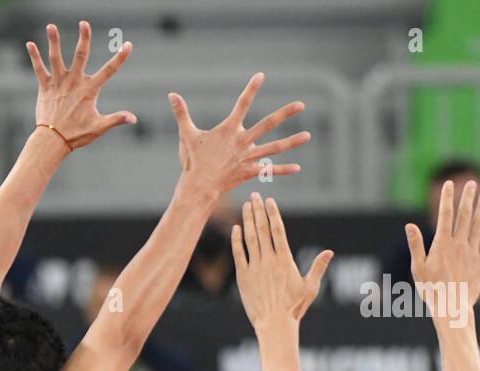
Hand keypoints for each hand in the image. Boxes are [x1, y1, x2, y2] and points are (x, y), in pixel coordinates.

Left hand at [27, 21, 135, 150]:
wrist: (52, 140)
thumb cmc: (77, 134)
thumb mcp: (99, 127)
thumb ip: (116, 119)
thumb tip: (134, 118)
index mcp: (89, 90)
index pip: (109, 71)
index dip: (120, 58)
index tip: (128, 45)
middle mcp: (74, 82)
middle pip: (80, 55)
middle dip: (84, 38)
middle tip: (84, 23)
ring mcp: (58, 83)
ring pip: (56, 57)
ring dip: (54, 41)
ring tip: (51, 26)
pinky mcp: (45, 86)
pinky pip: (39, 68)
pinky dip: (34, 56)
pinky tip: (30, 44)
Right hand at [169, 74, 308, 196]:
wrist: (198, 186)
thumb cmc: (192, 160)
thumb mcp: (186, 134)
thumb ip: (181, 113)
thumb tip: (171, 94)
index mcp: (229, 129)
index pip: (242, 103)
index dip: (251, 88)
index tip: (261, 76)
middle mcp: (242, 141)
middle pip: (268, 124)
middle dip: (285, 113)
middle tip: (301, 105)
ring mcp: (248, 157)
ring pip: (274, 148)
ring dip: (292, 141)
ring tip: (307, 135)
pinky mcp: (249, 171)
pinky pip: (269, 170)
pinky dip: (283, 169)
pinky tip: (298, 167)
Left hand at [231, 192, 332, 331]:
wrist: (274, 323)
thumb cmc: (294, 307)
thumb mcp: (310, 287)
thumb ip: (318, 267)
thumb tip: (330, 252)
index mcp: (285, 260)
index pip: (278, 230)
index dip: (273, 213)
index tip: (269, 200)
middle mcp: (269, 260)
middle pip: (263, 229)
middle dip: (258, 211)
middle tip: (255, 196)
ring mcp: (255, 268)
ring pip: (250, 238)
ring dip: (248, 220)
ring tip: (246, 206)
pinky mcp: (243, 277)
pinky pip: (239, 254)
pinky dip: (236, 240)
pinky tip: (235, 228)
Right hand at [406, 179, 479, 317]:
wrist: (452, 307)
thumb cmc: (431, 289)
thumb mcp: (417, 268)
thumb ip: (415, 245)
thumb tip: (409, 225)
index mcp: (442, 245)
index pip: (445, 215)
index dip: (447, 198)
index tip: (449, 184)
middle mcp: (459, 245)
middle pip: (465, 215)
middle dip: (467, 197)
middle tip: (470, 182)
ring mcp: (472, 252)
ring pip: (479, 224)